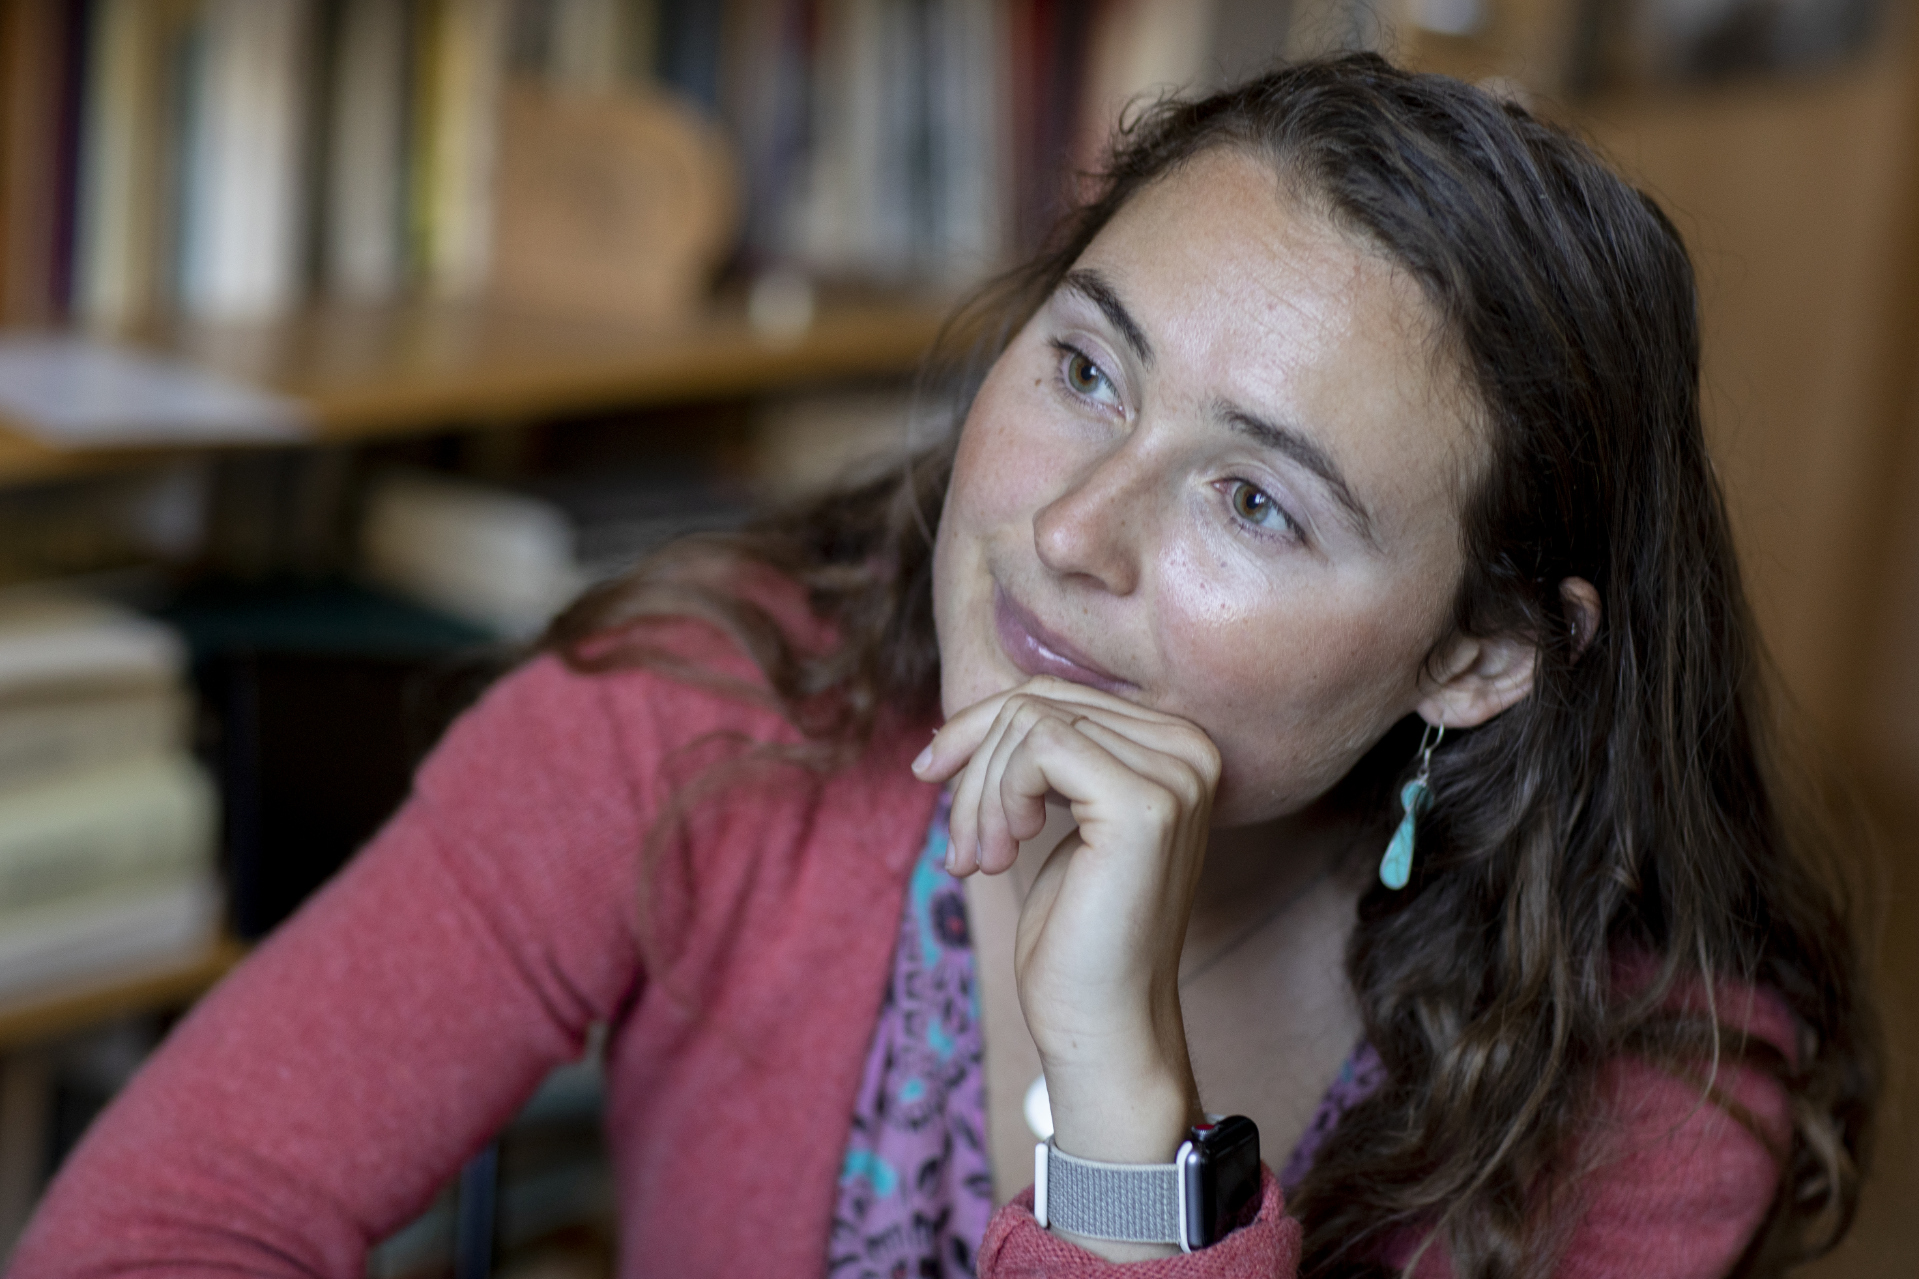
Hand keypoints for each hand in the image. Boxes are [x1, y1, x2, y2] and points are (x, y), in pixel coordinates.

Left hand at [912, 676, 1220, 1175]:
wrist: (1103, 1024)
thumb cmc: (1075, 934)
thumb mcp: (1055, 821)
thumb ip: (1042, 757)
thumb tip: (972, 714)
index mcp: (1178, 748)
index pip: (1057, 694)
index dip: (981, 728)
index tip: (933, 775)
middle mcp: (1191, 751)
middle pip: (1039, 702)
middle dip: (974, 765)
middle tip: (961, 846)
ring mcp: (1175, 775)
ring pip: (1029, 723)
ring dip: (979, 795)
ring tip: (979, 861)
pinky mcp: (1144, 804)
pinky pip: (1038, 746)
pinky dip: (997, 798)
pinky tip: (1000, 855)